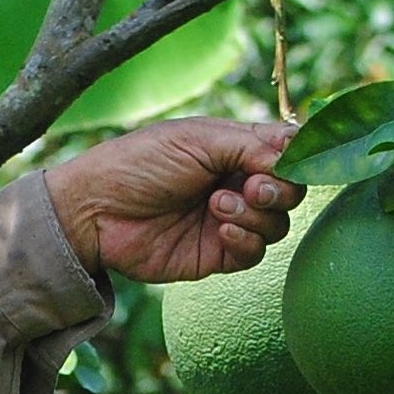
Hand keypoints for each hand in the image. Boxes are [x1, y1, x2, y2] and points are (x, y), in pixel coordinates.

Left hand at [44, 119, 299, 285]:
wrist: (96, 210)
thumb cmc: (140, 162)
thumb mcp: (198, 139)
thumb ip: (252, 145)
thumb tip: (297, 154)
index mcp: (234, 148)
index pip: (287, 152)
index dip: (295, 159)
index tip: (281, 162)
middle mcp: (237, 182)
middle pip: (291, 191)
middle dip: (279, 190)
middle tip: (251, 187)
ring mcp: (230, 219)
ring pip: (278, 224)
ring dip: (256, 215)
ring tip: (218, 205)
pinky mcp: (217, 253)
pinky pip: (255, 253)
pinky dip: (246, 240)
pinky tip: (221, 228)